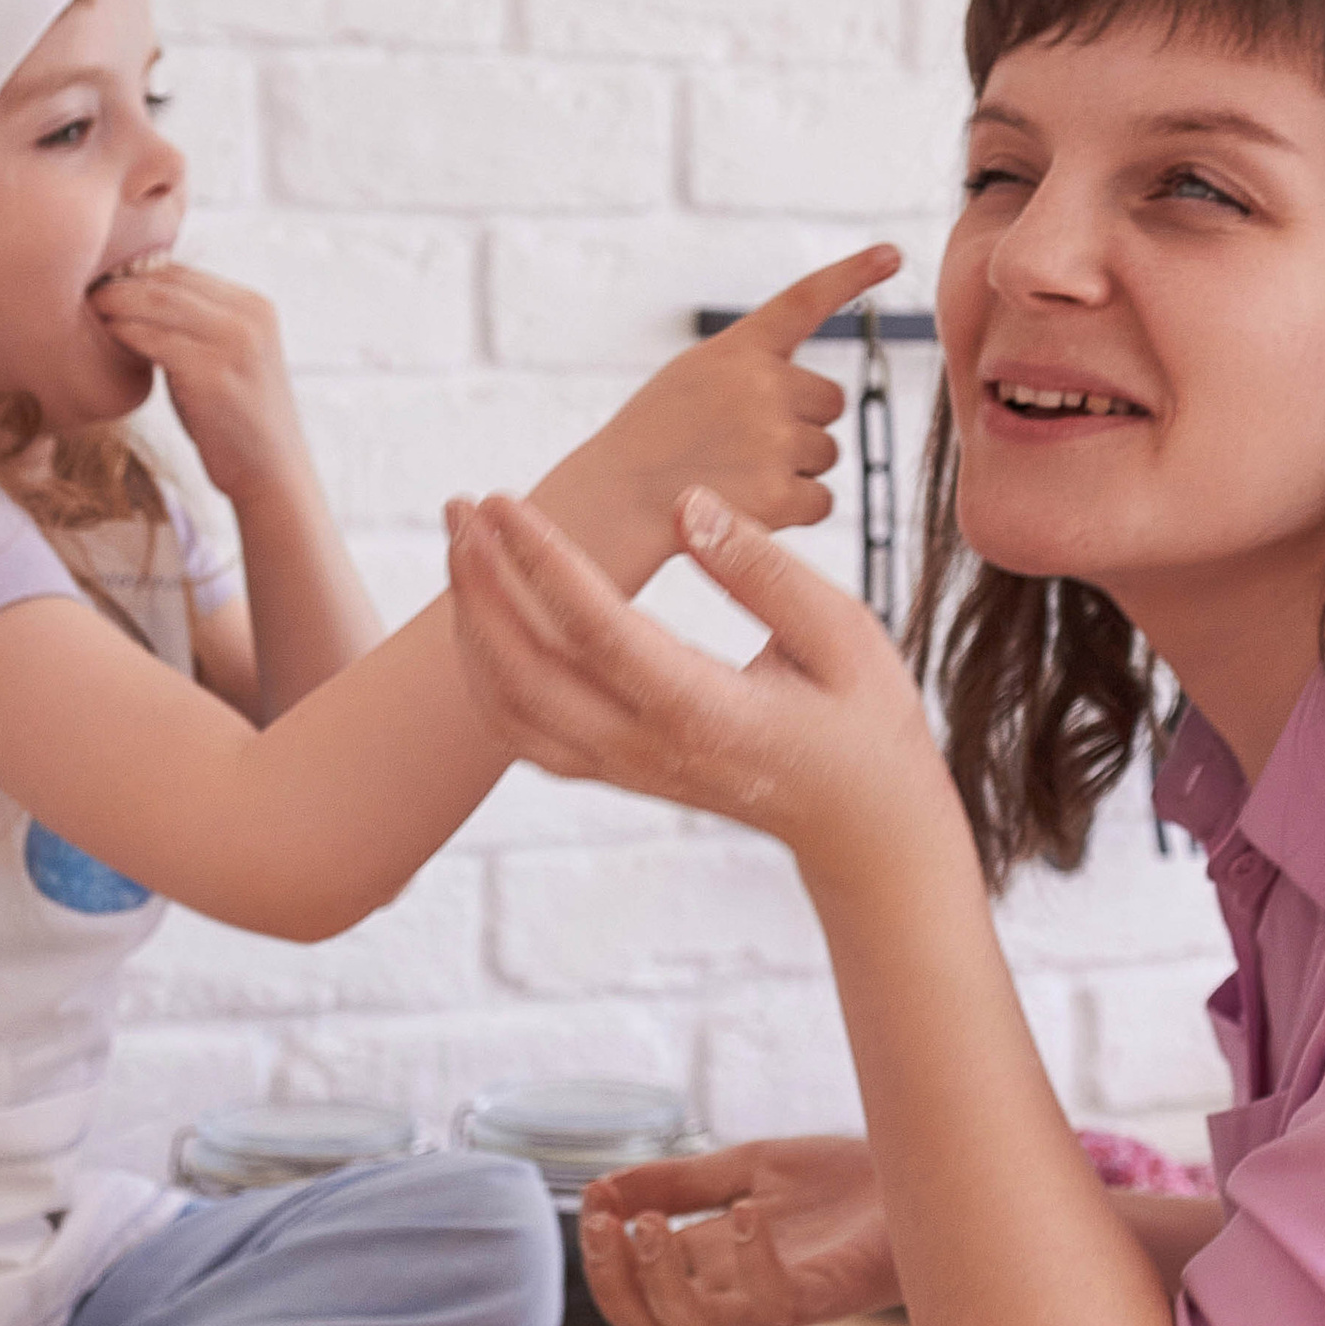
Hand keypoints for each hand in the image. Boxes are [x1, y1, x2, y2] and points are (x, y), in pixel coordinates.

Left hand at [97, 263, 307, 508]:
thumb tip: (132, 300)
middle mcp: (249, 315)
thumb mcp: (223, 358)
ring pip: (156, 303)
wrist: (272, 473)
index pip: (181, 271)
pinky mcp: (213, 374)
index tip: (101, 284)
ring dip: (115, 304)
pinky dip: (124, 335)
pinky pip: (153, 340)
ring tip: (87, 312)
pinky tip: (105, 341)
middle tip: (83, 294)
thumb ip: (194, 327)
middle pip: (167, 281)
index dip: (136, 273)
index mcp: (253, 305)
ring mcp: (234, 343)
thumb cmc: (234, 419)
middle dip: (120, 283)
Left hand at [445, 478, 950, 875]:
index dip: (542, 563)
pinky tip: (480, 612)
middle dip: (481, 584)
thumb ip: (763, 569)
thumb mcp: (843, 632)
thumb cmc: (863, 716)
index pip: (597, 632)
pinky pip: (522, 730)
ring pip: (509, 706)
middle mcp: (650, 748)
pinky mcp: (615, 771)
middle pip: (528, 670)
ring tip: (460, 543)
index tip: (505, 502)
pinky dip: (484, 672)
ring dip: (471, 623)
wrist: (863, 823)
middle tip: (462, 506)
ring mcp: (626, 768)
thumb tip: (687, 504)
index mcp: (706, 710)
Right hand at [568, 248, 900, 558]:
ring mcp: (774, 439)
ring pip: (826, 452)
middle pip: (830, 401)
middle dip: (802, 422)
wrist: (615, 503)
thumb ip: (753, 369)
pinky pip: (821, 499)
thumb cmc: (655, 440)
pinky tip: (745, 506)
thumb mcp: (695, 377)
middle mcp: (763, 384)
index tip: (893, 253)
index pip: (806, 299)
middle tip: (744, 443)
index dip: (853, 274)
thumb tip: (824, 399)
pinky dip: (794, 509)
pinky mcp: (781, 494)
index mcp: (739, 348)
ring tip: (733, 474)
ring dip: (794, 468)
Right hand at [579, 1140, 899, 1325]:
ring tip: (656, 1224)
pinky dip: (748, 1263)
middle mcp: (737, 1295)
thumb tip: (601, 1188)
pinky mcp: (827, 1297)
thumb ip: (679, 1182)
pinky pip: (774, 1306)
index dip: (600, 1261)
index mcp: (712, 1269)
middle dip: (613, 1281)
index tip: (594, 1201)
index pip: (632, 1298)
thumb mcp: (744, 1168)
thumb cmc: (843, 1182)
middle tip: (612, 1219)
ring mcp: (780, 1302)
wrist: (923, 1171)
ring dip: (662, 1284)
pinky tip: (747, 1212)